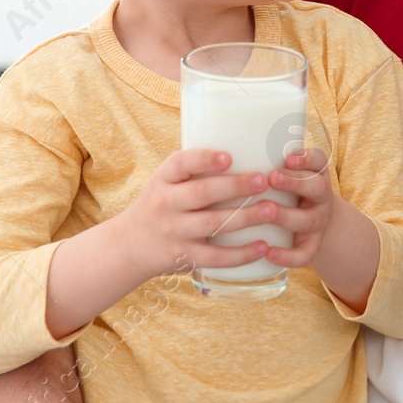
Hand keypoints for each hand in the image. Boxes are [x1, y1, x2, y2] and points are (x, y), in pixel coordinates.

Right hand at [114, 147, 281, 277]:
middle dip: (235, 186)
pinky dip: (241, 254)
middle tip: (264, 180)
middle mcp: (166, 203)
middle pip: (202, 193)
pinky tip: (263, 246)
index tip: (229, 156)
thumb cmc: (162, 204)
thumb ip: (196, 169)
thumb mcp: (166, 182)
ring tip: (272, 210)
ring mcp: (174, 231)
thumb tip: (251, 145)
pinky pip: (215, 257)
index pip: (180, 164)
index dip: (204, 159)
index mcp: (163, 179)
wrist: (130, 245)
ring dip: (245, 217)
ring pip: (212, 224)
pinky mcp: (184, 257)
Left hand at [261, 148, 335, 267]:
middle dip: (294, 182)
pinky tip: (268, 253)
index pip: (319, 161)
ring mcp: (317, 223)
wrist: (311, 222)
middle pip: (316, 188)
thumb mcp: (284, 170)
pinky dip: (287, 256)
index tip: (287, 156)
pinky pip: (303, 254)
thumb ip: (263, 157)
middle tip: (272, 177)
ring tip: (267, 212)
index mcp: (314, 174)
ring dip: (287, 215)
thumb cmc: (285, 190)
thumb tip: (221, 134)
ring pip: (307, 220)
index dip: (306, 158)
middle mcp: (320, 197)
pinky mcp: (310, 247)